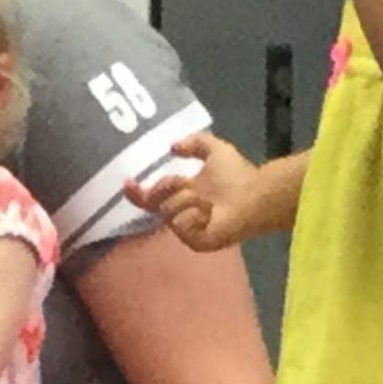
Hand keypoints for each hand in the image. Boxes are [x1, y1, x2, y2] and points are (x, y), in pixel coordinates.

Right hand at [125, 132, 262, 251]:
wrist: (255, 196)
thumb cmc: (238, 175)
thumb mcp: (215, 149)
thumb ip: (194, 142)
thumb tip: (172, 147)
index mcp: (185, 193)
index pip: (154, 196)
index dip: (138, 192)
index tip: (127, 182)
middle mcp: (183, 212)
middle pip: (156, 202)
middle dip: (167, 188)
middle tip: (186, 184)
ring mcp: (188, 230)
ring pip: (168, 210)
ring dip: (187, 199)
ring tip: (208, 200)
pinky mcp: (195, 241)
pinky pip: (181, 225)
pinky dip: (195, 214)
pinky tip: (211, 213)